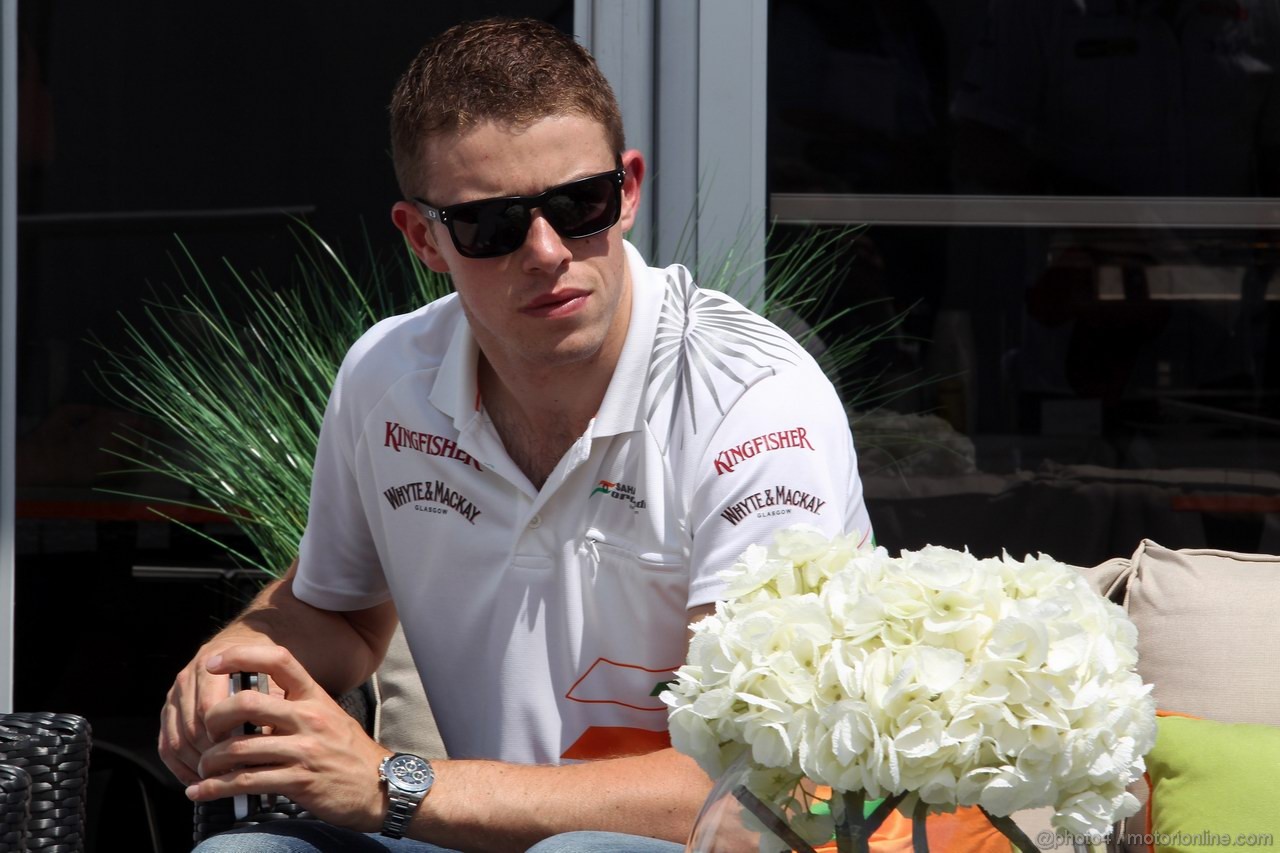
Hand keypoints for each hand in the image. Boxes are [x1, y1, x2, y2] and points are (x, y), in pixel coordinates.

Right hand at [158, 639, 275, 785]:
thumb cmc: (261, 665)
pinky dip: (178, 765)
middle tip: (229, 772)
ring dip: (194, 763)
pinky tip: (195, 778)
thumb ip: (268, 700)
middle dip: (209, 754)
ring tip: (216, 779)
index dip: (223, 736)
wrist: (243, 643)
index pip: (209, 709)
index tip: (240, 753)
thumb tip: (267, 737)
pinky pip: (165, 744)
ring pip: (175, 739)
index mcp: (211, 666)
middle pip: (191, 727)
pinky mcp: (169, 710)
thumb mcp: (270, 674)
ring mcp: (175, 695)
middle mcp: (187, 679)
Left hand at [185, 643, 389, 831]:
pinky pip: (246, 781)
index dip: (241, 656)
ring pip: (238, 748)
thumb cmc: (349, 752)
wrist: (381, 786)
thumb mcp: (327, 717)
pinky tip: (202, 791)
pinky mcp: (298, 781)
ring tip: (204, 768)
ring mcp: (304, 750)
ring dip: (210, 761)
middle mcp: (308, 718)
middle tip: (206, 731)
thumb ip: (293, 708)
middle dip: (214, 718)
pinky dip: (215, 788)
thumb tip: (251, 706)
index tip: (213, 662)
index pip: (278, 660)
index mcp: (314, 697)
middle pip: (246, 703)